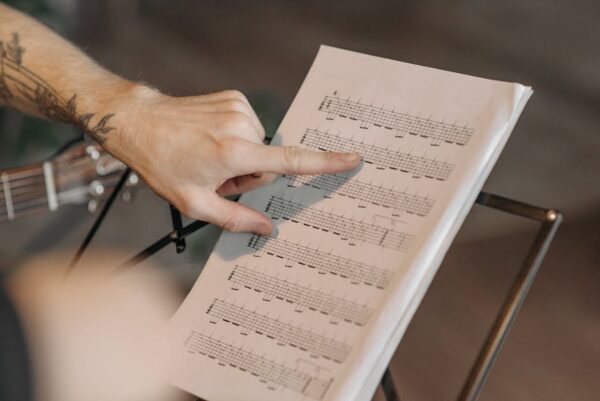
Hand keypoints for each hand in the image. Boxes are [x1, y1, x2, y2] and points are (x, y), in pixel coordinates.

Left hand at [103, 86, 360, 234]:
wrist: (140, 122)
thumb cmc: (163, 164)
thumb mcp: (194, 203)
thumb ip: (236, 218)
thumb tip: (268, 228)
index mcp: (234, 153)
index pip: (290, 161)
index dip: (325, 163)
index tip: (352, 158)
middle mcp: (241, 126)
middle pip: (267, 163)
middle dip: (248, 175)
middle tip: (216, 177)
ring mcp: (237, 108)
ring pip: (258, 146)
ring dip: (240, 157)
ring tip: (208, 158)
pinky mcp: (233, 98)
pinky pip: (248, 128)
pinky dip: (234, 139)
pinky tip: (210, 141)